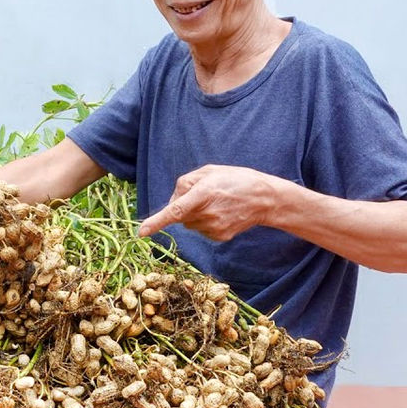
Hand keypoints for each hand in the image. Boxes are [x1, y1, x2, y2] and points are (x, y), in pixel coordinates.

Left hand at [137, 165, 289, 241]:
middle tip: (203, 194)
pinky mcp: (219, 236)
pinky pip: (201, 230)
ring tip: (216, 202)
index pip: (175, 211)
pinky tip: (221, 212)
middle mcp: (207, 214)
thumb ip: (186, 182)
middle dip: (182, 206)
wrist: (264, 199)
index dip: (156, 222)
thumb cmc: (235, 179)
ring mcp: (214, 228)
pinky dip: (205, 222)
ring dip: (195, 214)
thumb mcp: (210, 171)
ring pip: (189, 224)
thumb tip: (172, 202)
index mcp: (203, 194)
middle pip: (179, 215)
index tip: (142, 232)